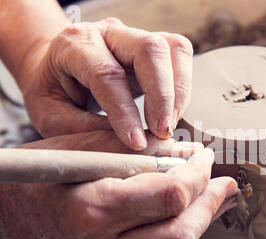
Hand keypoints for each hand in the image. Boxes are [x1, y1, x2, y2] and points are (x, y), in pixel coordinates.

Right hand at [0, 131, 236, 238]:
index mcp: (94, 208)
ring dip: (199, 220)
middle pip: (180, 235)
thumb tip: (184, 152)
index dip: (198, 174)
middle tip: (225, 184)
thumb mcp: (83, 147)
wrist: (0, 215)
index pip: (171, 195)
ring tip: (214, 196)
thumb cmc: (34, 176)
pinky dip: (175, 228)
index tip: (204, 157)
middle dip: (210, 206)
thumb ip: (138, 147)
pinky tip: (183, 211)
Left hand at [21, 18, 193, 150]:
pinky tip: (172, 111)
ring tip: (168, 124)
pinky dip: (183, 85)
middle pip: (148, 50)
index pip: (107, 74)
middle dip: (162, 96)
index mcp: (74, 46)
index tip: (137, 143)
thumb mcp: (52, 117)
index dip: (125, 112)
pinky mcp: (153, 46)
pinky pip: (180, 55)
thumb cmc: (53, 93)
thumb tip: (128, 146)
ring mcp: (133, 36)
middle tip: (162, 133)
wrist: (55, 71)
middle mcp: (107, 33)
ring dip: (178, 91)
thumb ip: (86, 131)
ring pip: (172, 48)